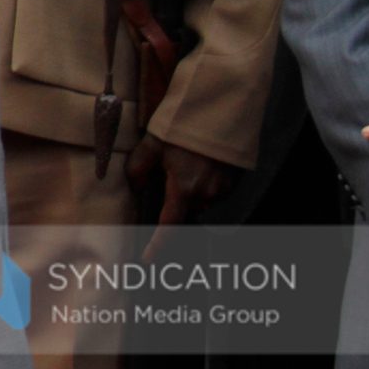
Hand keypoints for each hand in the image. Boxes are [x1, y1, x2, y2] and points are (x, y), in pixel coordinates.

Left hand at [127, 133, 236, 262]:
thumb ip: (138, 168)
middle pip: (184, 209)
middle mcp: (206, 194)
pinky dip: (204, 182)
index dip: (157, 244)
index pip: (168, 225)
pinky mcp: (234, 181)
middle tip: (169, 173)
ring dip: (190, 189)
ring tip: (186, 160)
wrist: (220, 110)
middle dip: (174, 198)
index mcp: (184, 188)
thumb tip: (134, 186)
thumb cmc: (183, 126)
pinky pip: (214, 191)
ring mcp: (223, 189)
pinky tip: (200, 161)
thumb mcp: (153, 145)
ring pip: (199, 200)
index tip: (148, 258)